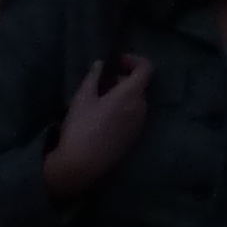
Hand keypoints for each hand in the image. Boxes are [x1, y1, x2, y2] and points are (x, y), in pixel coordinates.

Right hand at [42, 53, 153, 197]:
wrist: (80, 166)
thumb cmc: (80, 128)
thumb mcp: (82, 99)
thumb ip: (93, 77)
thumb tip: (100, 63)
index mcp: (132, 94)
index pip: (146, 68)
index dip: (134, 60)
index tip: (117, 62)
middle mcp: (141, 107)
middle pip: (140, 85)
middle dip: (124, 79)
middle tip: (104, 83)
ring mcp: (139, 124)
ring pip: (136, 102)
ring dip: (123, 96)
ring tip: (100, 102)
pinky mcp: (133, 138)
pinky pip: (133, 117)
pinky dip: (123, 111)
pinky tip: (104, 120)